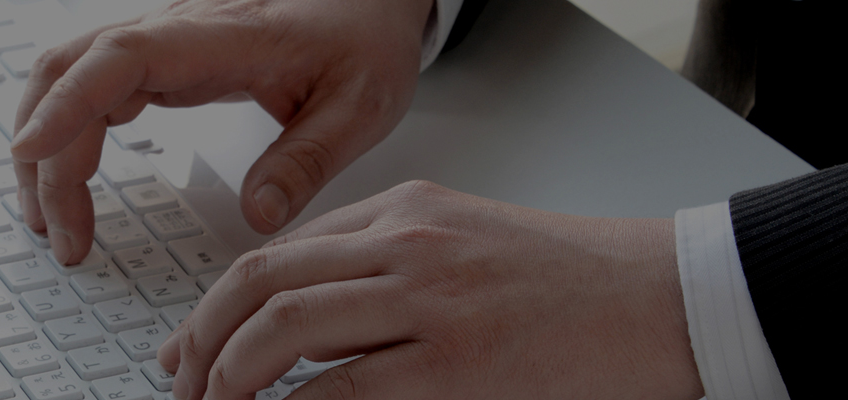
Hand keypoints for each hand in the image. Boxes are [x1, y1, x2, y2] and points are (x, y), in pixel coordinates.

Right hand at [10, 0, 435, 262]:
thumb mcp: (361, 104)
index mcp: (220, 37)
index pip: (120, 58)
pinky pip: (86, 85)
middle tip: (64, 237)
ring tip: (52, 222)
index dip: (66, 103)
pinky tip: (67, 180)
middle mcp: (175, 30)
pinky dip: (62, 132)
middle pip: (69, 71)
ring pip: (65, 76)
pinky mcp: (158, 59)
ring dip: (44, 145)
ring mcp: (159, 42)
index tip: (31, 154)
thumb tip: (260, 216)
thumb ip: (309, 160)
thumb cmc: (363, 39)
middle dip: (45, 154)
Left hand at [156, 181, 702, 399]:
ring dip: (229, 375)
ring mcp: (430, 300)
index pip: (279, 251)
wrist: (666, 299)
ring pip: (284, 328)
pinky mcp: (456, 363)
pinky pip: (340, 389)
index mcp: (407, 210)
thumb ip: (387, 267)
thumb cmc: (575, 281)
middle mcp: (408, 243)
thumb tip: (303, 326)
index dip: (217, 303)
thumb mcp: (467, 243)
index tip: (189, 344)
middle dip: (203, 337)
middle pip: (262, 281)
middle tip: (182, 382)